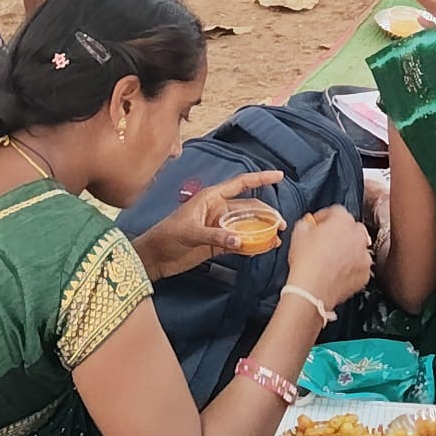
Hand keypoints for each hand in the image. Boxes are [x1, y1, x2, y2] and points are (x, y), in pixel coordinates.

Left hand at [130, 170, 284, 281]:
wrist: (154, 258)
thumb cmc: (167, 236)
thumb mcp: (190, 233)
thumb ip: (215, 236)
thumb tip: (239, 241)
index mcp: (212, 197)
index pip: (241, 184)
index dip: (260, 179)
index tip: (279, 176)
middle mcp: (219, 210)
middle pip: (249, 208)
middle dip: (267, 214)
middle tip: (281, 225)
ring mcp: (220, 227)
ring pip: (247, 226)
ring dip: (262, 231)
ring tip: (277, 238)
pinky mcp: (218, 244)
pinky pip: (240, 242)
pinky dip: (252, 245)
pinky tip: (264, 248)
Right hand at [285, 205, 372, 310]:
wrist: (312, 290)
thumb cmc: (306, 262)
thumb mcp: (298, 233)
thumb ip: (306, 223)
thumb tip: (308, 225)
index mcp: (342, 220)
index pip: (335, 211)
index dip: (323, 218)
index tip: (317, 225)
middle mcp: (358, 235)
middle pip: (351, 228)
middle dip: (340, 232)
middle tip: (326, 241)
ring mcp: (364, 255)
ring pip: (358, 247)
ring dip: (348, 250)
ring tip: (332, 259)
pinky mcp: (365, 274)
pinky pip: (360, 266)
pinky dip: (352, 268)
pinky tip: (338, 272)